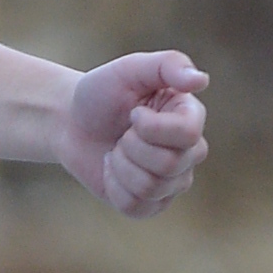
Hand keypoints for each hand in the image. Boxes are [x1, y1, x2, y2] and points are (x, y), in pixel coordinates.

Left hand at [57, 52, 207, 215]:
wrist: (71, 122)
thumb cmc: (102, 93)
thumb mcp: (129, 69)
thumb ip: (167, 65)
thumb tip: (201, 80)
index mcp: (191, 117)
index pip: (188, 135)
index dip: (151, 128)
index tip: (133, 113)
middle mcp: (189, 152)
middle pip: (169, 165)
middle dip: (131, 147)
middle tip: (122, 133)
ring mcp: (172, 181)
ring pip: (151, 187)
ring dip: (121, 166)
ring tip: (117, 150)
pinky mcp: (151, 203)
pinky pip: (135, 206)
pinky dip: (114, 187)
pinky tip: (112, 171)